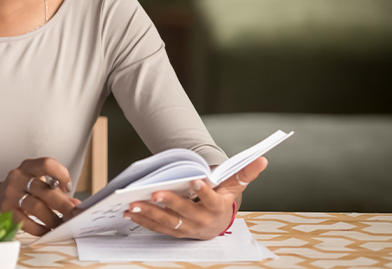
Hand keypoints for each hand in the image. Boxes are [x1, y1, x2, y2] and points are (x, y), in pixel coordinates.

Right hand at [0, 157, 80, 235]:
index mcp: (28, 167)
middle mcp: (18, 177)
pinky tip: (47, 230)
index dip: (61, 174)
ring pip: (36, 207)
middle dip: (62, 204)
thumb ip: (56, 191)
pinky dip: (39, 228)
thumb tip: (76, 205)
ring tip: (61, 225)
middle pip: (44, 189)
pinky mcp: (5, 211)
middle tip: (73, 214)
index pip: (47, 164)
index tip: (68, 188)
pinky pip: (25, 222)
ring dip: (52, 218)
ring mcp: (10, 194)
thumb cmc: (22, 189)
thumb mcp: (36, 183)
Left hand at [124, 157, 267, 239]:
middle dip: (169, 203)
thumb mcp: (234, 186)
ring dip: (149, 214)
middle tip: (154, 193)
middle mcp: (202, 221)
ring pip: (167, 222)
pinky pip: (157, 228)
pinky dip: (143, 221)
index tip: (196, 180)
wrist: (217, 223)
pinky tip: (129, 212)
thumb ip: (245, 172)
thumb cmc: (223, 199)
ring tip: (134, 204)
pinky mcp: (174, 232)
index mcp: (217, 208)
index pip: (212, 200)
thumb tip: (262, 158)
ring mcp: (187, 228)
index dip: (204, 191)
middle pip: (184, 212)